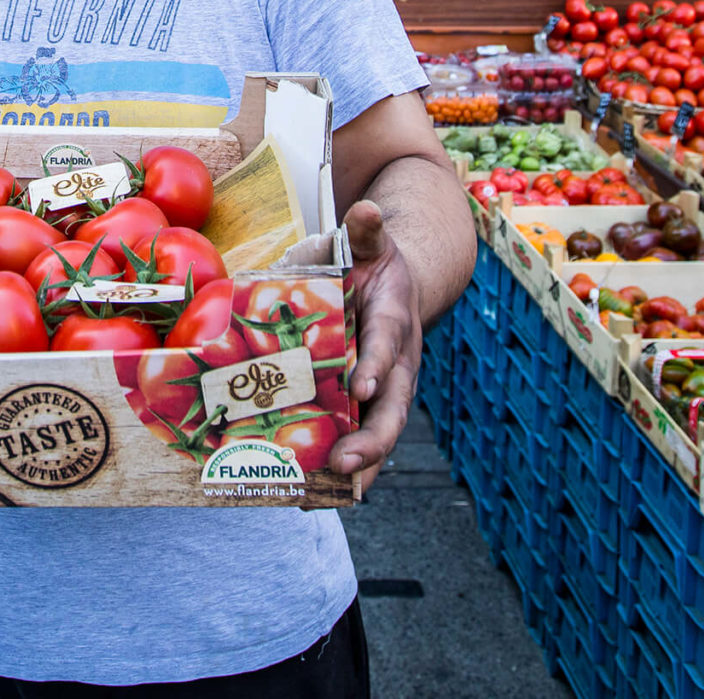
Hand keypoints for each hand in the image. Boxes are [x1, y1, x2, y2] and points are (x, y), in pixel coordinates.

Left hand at [329, 199, 422, 477]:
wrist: (398, 290)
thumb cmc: (377, 267)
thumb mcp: (373, 243)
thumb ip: (367, 229)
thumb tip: (366, 207)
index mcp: (394, 325)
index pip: (388, 348)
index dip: (377, 367)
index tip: (361, 386)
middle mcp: (396, 368)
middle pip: (392, 410)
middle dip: (371, 440)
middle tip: (344, 464)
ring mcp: (384, 392)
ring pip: (376, 435)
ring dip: (355, 468)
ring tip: (322, 496)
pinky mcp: (367, 407)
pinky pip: (357, 441)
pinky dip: (338, 470)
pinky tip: (305, 496)